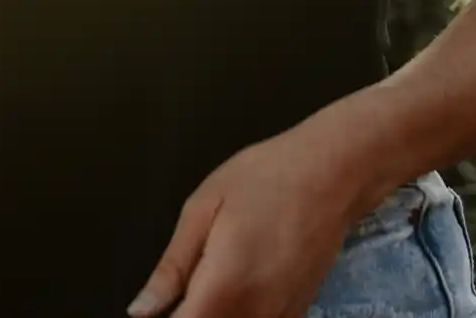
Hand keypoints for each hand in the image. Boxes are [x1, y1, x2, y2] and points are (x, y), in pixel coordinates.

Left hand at [128, 120, 374, 317]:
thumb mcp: (203, 209)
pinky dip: (239, 314)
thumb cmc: (264, 178)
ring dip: (213, 314)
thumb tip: (141, 310)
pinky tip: (234, 287)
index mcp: (224, 289)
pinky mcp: (297, 312)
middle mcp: (255, 313)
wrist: (334, 172)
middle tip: (180, 290)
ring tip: (206, 282)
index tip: (155, 308)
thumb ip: (172, 267)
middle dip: (189, 314)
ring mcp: (280, 316)